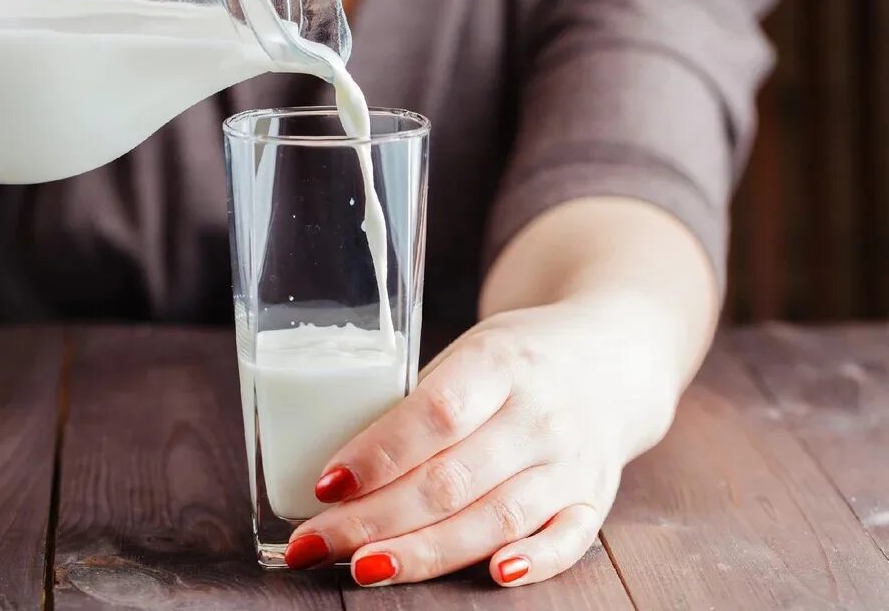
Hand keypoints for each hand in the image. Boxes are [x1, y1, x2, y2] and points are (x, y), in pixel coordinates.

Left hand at [283, 298, 683, 586]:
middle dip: (374, 519)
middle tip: (314, 544)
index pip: (435, 414)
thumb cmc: (519, 358)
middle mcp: (540, 414)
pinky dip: (533, 562)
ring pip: (496, 519)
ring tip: (365, 568)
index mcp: (499, 362)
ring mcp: (572, 460)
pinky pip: (569, 541)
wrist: (613, 357)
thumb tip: (345, 472)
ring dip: (425, 552)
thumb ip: (422, 404)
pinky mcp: (596, 498)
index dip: (377, 455)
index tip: (326, 485)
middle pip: (451, 480)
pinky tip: (491, 576)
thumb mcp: (470, 351)